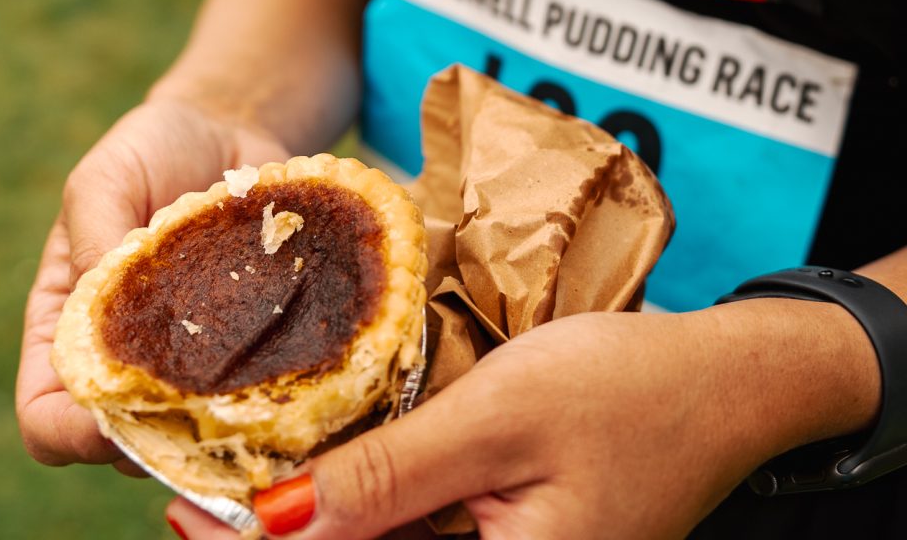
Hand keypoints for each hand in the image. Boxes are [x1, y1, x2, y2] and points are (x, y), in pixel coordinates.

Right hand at [15, 98, 289, 470]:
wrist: (231, 130)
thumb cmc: (152, 148)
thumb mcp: (105, 178)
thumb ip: (94, 237)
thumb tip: (102, 312)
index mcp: (69, 328)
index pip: (48, 417)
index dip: (71, 433)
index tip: (115, 413)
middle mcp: (131, 359)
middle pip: (129, 443)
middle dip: (161, 439)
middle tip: (203, 402)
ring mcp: (196, 359)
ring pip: (201, 430)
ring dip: (226, 421)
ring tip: (256, 376)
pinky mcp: (254, 346)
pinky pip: (263, 391)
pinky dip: (278, 387)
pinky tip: (299, 355)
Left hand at [165, 309, 789, 539]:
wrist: (723, 382)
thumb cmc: (628, 390)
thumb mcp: (500, 420)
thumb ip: (388, 476)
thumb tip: (273, 521)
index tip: (184, 512)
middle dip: (278, 534)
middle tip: (200, 487)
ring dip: (319, 515)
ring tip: (248, 468)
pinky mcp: (510, 537)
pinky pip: (422, 529)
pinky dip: (371, 499)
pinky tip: (332, 464)